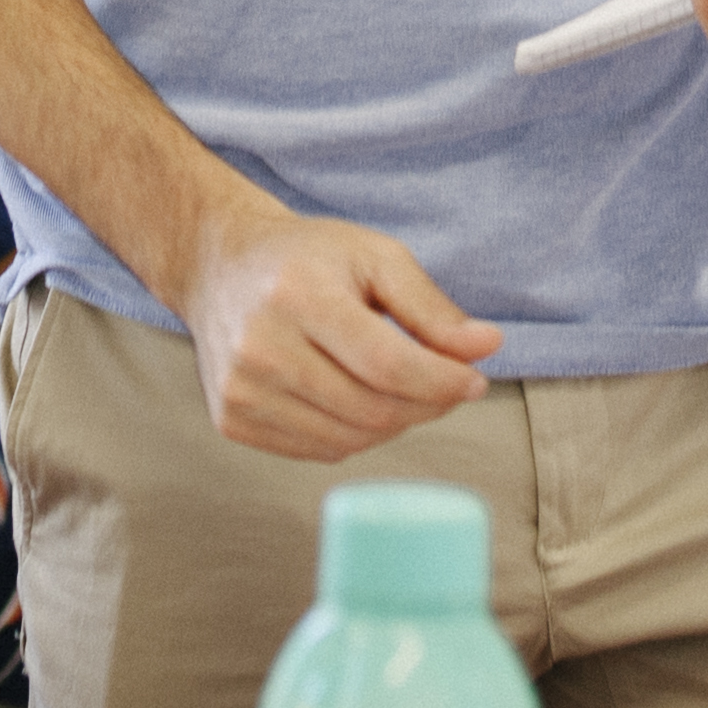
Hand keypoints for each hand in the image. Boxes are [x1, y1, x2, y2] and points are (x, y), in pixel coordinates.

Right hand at [171, 201, 503, 462]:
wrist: (219, 267)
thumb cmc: (308, 258)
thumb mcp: (375, 257)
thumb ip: (432, 308)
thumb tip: (488, 347)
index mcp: (297, 294)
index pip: (386, 364)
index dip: (441, 381)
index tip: (475, 380)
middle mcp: (260, 347)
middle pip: (371, 409)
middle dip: (426, 405)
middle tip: (448, 386)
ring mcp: (241, 390)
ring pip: (349, 439)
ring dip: (394, 423)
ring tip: (404, 389)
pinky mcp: (232, 419)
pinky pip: (318, 450)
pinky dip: (354, 434)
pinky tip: (359, 399)